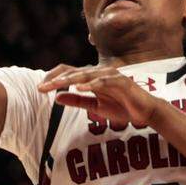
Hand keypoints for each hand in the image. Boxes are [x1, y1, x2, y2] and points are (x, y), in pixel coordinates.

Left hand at [38, 65, 162, 127]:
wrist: (145, 112)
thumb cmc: (121, 107)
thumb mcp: (95, 107)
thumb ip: (77, 101)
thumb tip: (56, 97)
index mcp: (92, 78)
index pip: (68, 72)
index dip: (53, 78)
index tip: (40, 88)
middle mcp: (99, 73)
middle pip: (73, 72)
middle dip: (56, 80)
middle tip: (41, 88)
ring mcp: (110, 75)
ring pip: (86, 74)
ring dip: (70, 79)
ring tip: (56, 85)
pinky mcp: (121, 81)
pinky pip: (103, 81)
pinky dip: (91, 83)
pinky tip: (80, 87)